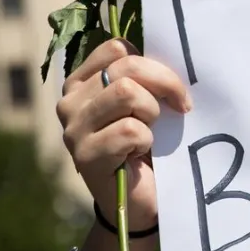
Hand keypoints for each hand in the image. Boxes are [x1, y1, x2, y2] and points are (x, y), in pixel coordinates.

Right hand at [57, 37, 191, 227]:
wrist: (140, 202)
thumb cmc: (147, 147)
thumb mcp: (145, 104)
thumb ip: (144, 78)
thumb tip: (173, 48)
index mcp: (82, 82)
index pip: (117, 48)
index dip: (152, 64)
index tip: (171, 89)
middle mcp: (69, 101)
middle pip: (126, 68)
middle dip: (163, 85)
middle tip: (180, 108)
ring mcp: (73, 129)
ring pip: (126, 93)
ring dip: (151, 114)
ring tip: (150, 134)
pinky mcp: (85, 156)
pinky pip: (130, 129)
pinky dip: (145, 141)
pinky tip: (138, 156)